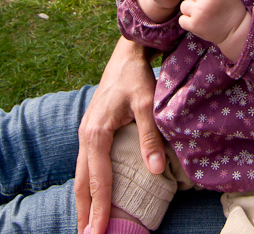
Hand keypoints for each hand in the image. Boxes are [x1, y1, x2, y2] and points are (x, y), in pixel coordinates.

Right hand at [75, 37, 164, 233]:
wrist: (127, 55)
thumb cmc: (137, 77)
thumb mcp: (147, 105)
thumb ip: (150, 137)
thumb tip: (155, 170)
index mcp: (96, 134)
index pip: (99, 179)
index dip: (101, 208)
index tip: (100, 232)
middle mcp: (86, 136)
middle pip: (82, 183)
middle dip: (86, 212)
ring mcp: (86, 133)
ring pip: (81, 175)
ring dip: (84, 201)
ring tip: (88, 224)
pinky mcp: (92, 129)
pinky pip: (86, 164)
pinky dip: (88, 183)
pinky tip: (93, 193)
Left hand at [178, 0, 251, 60]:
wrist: (235, 30)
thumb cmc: (232, 9)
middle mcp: (207, 0)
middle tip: (206, 5)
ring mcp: (200, 13)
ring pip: (184, 5)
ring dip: (190, 9)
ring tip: (202, 14)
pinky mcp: (194, 25)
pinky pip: (182, 19)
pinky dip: (187, 21)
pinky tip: (198, 22)